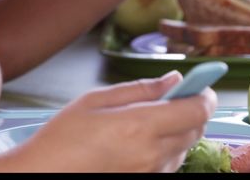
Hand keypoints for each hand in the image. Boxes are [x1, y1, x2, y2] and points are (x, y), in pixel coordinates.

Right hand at [15, 71, 216, 171]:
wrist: (45, 174)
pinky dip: (166, 150)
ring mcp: (150, 173)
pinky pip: (169, 165)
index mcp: (138, 126)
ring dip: (179, 131)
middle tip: (177, 97)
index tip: (202, 85)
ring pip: (184, 148)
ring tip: (149, 121)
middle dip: (193, 110)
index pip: (195, 110)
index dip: (205, 95)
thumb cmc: (62, 137)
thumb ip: (140, 89)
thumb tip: (174, 80)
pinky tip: (140, 142)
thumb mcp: (96, 100)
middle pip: (196, 130)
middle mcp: (151, 154)